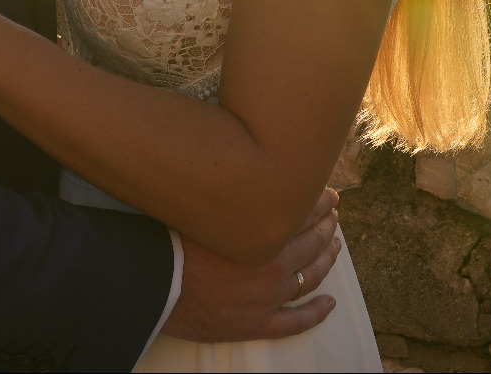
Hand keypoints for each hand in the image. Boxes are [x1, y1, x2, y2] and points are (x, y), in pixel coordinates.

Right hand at [163, 189, 342, 342]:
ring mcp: (269, 297)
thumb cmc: (172, 240)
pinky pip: (296, 322)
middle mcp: (274, 264)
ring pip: (311, 277)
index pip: (304, 211)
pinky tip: (330, 305)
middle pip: (313, 242)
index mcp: (263, 232)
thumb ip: (231, 191)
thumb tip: (243, 166)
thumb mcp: (205, 204)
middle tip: (335, 215)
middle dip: (327, 225)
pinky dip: (316, 313)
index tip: (329, 194)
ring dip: (327, 260)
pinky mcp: (258, 324)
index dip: (320, 201)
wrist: (155, 286)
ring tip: (335, 247)